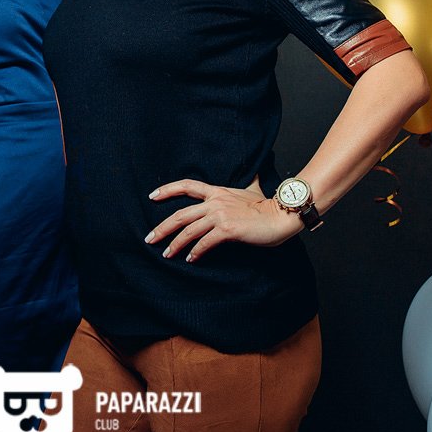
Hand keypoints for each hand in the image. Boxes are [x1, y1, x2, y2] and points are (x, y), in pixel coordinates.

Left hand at [145, 179, 302, 261]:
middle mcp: (215, 201)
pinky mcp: (227, 229)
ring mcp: (220, 215)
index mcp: (218, 191)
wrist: (281, 215)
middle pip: (180, 214)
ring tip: (167, 254)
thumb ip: (246, 184)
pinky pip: (205, 242)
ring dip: (175, 244)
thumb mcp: (252, 190)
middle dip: (162, 228)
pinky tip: (191, 259)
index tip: (152, 196)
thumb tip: (252, 172)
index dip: (167, 190)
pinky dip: (196, 252)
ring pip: (189, 230)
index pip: (187, 186)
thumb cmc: (267, 206)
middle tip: (150, 239)